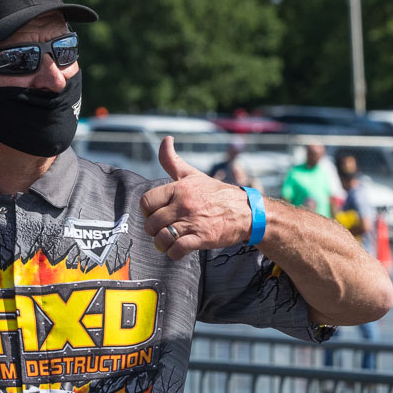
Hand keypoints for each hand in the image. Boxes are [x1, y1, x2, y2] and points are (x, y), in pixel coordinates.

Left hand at [140, 137, 251, 259]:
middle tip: (162, 230)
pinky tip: (178, 250)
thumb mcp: (193, 174)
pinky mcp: (202, 238)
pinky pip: (177, 250)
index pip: (147, 202)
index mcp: (178, 188)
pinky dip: (173, 253)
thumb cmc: (215, 193)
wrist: (245, 211)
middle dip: (153, 230)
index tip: (155, 214)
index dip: (147, 211)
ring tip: (167, 243)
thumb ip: (173, 160)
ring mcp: (192, 222)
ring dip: (161, 244)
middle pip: (151, 223)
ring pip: (162, 238)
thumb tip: (165, 139)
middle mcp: (183, 204)